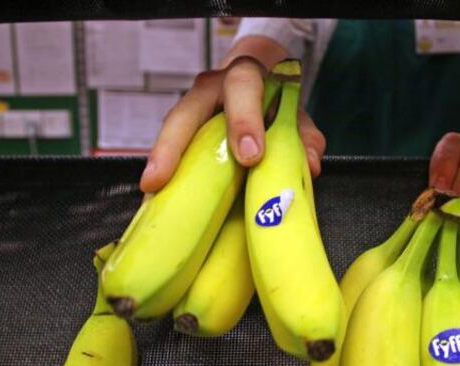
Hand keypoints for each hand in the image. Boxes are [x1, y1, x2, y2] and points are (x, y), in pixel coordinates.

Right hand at [140, 38, 326, 193]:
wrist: (258, 81)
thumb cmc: (274, 101)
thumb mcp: (296, 114)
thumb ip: (305, 136)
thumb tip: (309, 165)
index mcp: (246, 77)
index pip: (243, 88)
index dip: (245, 121)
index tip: (251, 156)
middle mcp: (211, 88)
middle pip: (186, 110)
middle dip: (174, 146)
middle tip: (163, 179)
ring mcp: (191, 107)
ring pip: (170, 128)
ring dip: (159, 160)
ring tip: (150, 191)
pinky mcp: (182, 128)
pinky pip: (168, 148)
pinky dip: (162, 171)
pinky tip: (155, 196)